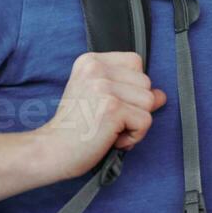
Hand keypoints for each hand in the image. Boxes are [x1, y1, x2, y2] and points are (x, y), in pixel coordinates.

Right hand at [35, 51, 166, 179]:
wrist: (50, 151)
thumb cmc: (74, 129)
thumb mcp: (99, 99)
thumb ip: (129, 91)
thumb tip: (161, 95)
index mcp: (90, 61)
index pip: (135, 62)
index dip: (131, 87)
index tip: (110, 104)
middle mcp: (96, 68)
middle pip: (146, 82)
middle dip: (135, 107)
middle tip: (107, 122)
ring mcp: (104, 87)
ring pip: (149, 102)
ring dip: (135, 123)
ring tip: (109, 130)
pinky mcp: (112, 108)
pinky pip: (146, 121)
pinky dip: (134, 137)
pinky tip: (112, 139)